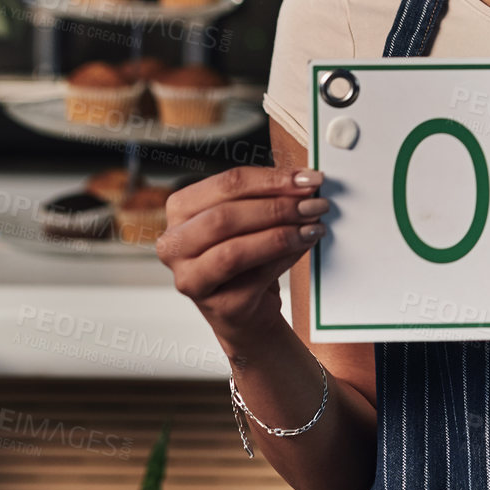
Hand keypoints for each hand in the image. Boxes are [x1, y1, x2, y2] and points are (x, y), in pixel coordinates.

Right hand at [156, 166, 329, 342]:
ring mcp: (191, 278)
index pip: (226, 184)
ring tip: (313, 226)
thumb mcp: (248, 219)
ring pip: (235, 251)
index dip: (271, 179)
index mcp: (181, 209)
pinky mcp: (217, 305)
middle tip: (314, 204)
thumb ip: (266, 197)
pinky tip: (305, 245)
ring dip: (281, 234)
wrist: (247, 311)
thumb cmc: (245, 257)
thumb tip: (305, 182)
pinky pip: (255, 277)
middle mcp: (175, 244)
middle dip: (277, 207)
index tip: (307, 178)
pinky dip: (286, 257)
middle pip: (225, 217)